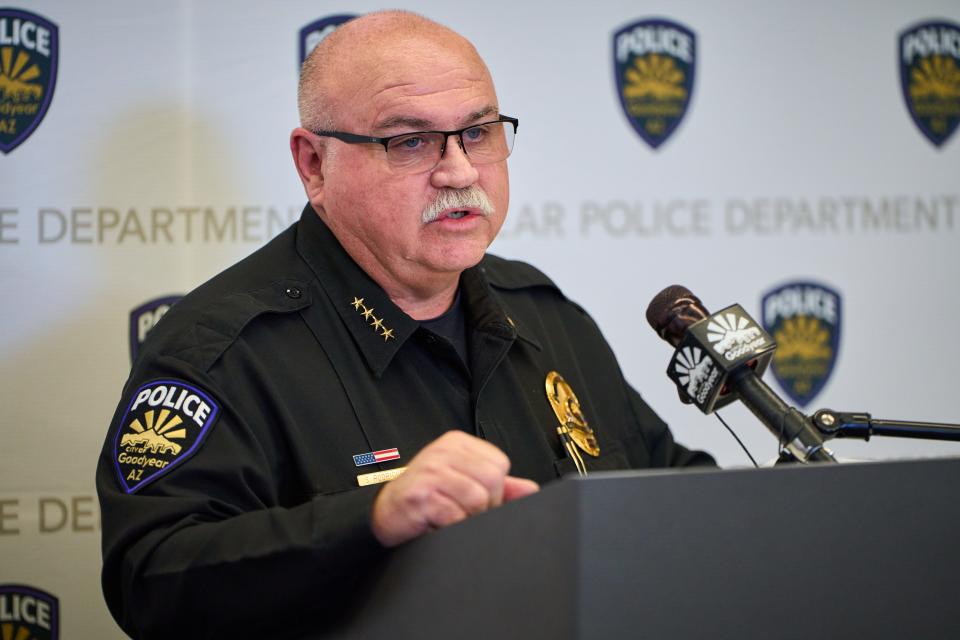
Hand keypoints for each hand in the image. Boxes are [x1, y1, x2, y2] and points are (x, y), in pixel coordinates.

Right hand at [370, 431, 538, 546]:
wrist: (384, 513)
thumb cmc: (423, 498)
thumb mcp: (461, 483)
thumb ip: (497, 484)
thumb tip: (530, 489)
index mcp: (456, 443)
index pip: (500, 464)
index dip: (495, 490)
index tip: (476, 500)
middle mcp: (443, 451)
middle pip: (492, 480)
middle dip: (484, 506)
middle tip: (462, 513)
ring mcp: (430, 470)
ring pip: (477, 499)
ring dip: (466, 518)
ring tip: (448, 517)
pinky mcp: (420, 494)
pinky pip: (455, 516)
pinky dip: (450, 527)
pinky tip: (437, 523)